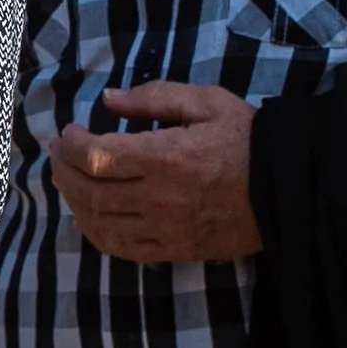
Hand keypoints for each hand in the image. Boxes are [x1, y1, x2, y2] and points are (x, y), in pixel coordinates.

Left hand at [49, 81, 260, 264]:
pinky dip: (98, 234)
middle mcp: (160, 197)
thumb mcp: (206, 101)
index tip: (67, 132)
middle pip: (90, 191)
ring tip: (68, 181)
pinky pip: (125, 249)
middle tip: (58, 154)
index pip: (96, 156)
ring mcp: (167, 229)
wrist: (288, 188)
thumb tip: (109, 99)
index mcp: (166, 156)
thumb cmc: (247, 138)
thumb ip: (154, 97)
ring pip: (101, 222)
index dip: (71, 145)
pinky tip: (88, 218)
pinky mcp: (177, 249)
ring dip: (74, 201)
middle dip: (63, 170)